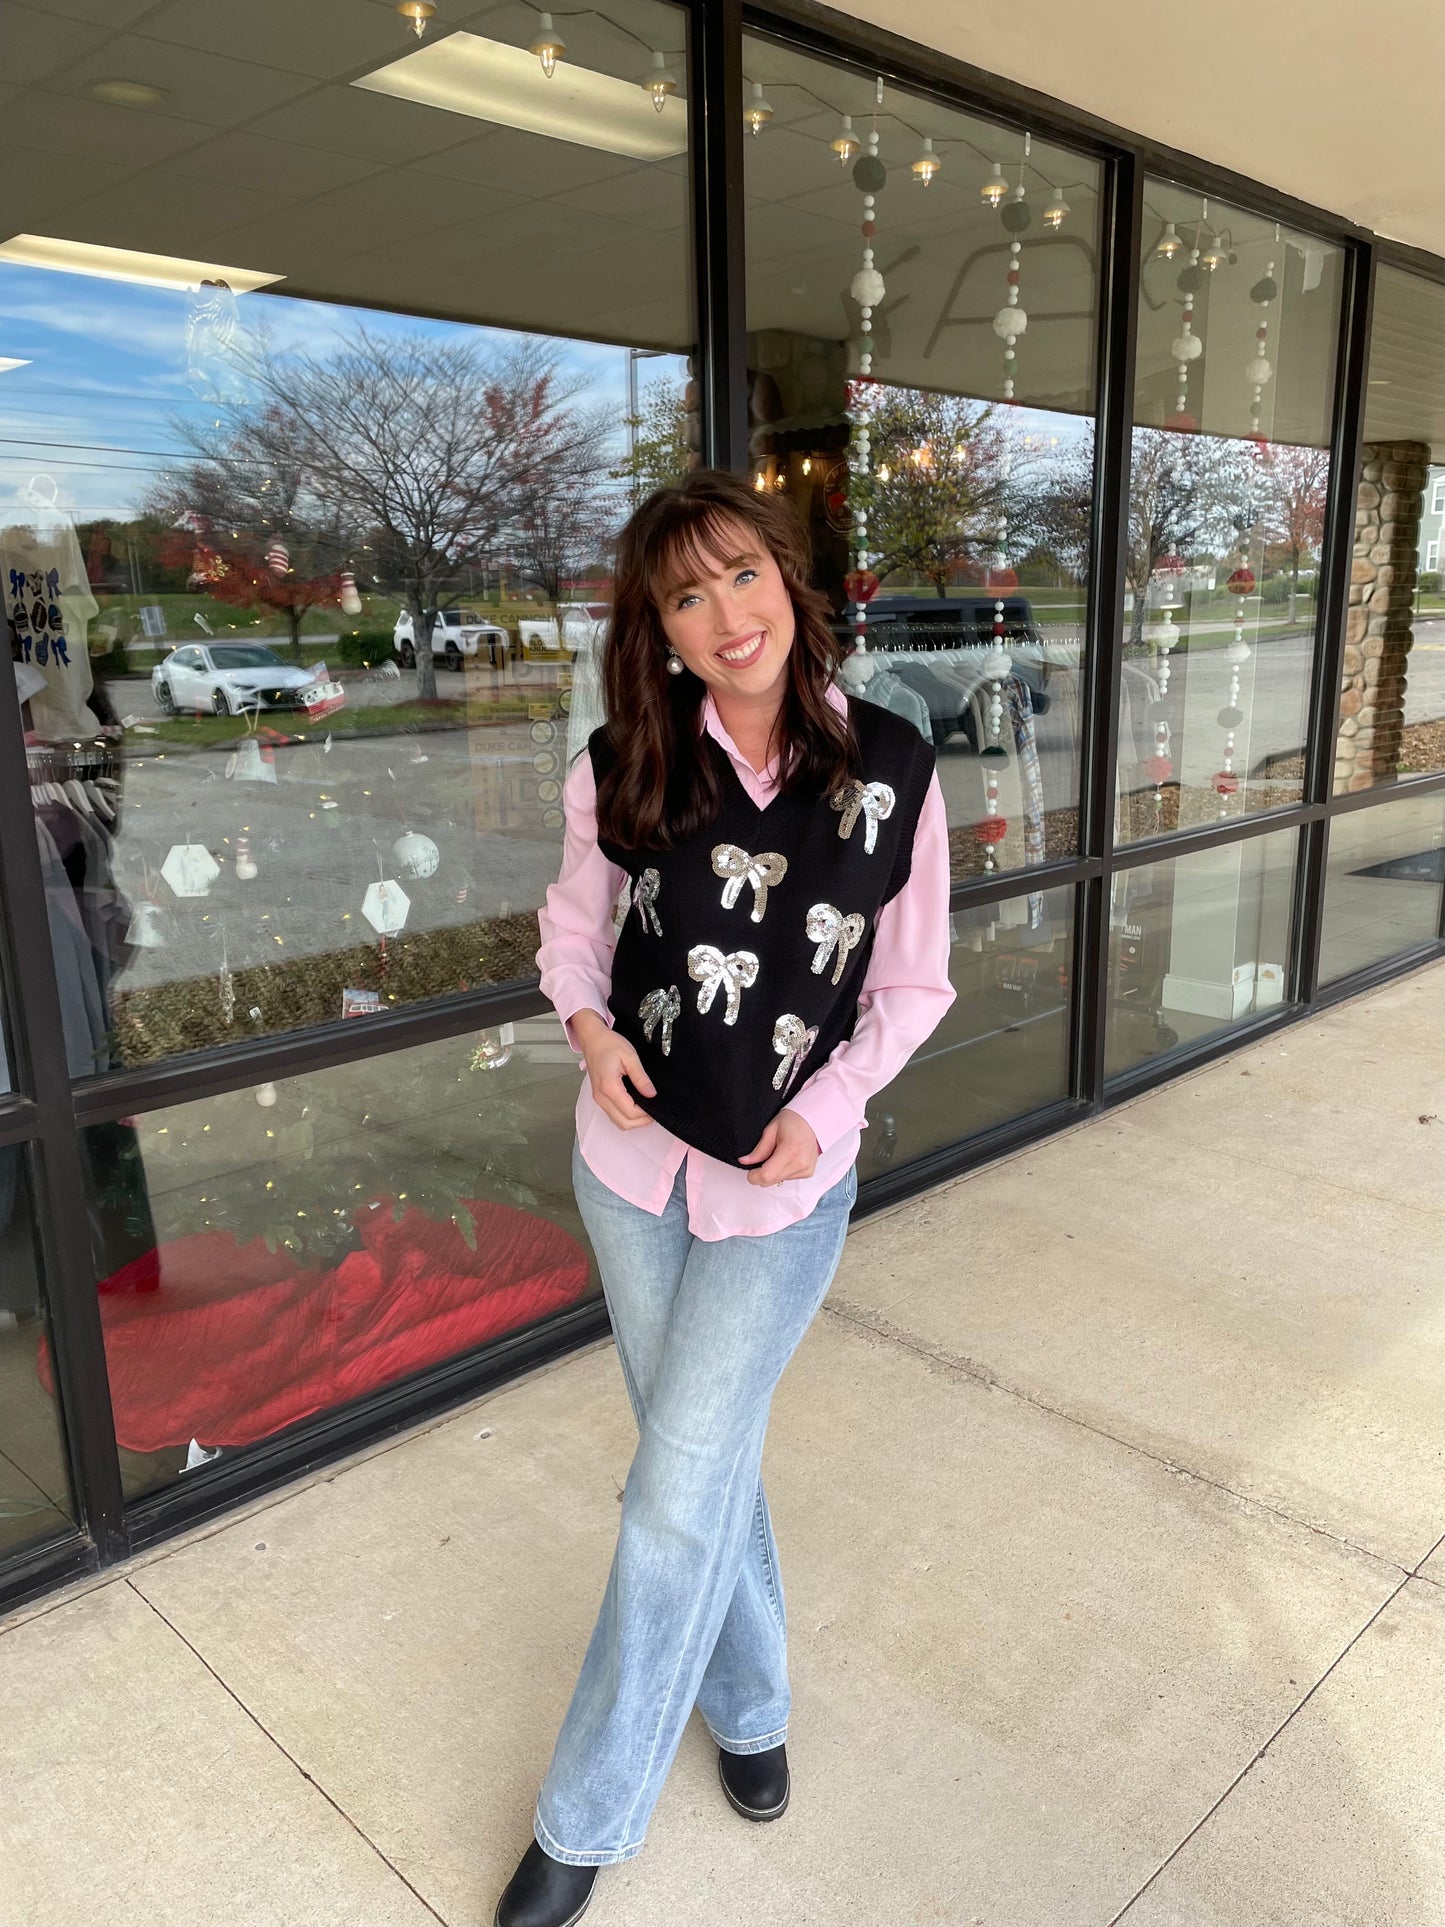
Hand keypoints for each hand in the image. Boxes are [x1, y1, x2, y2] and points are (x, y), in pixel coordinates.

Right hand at [572, 1009, 656, 1130]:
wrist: (592, 1039)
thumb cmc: (609, 1044)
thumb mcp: (630, 1056)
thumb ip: (641, 1077)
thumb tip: (651, 1094)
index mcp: (609, 1086)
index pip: (630, 1112)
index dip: (646, 1113)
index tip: (656, 1104)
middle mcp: (601, 1097)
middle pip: (624, 1123)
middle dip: (641, 1121)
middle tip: (654, 1110)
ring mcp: (598, 1099)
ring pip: (618, 1122)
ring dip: (634, 1121)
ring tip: (647, 1108)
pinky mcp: (599, 1098)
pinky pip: (613, 1115)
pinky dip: (626, 1116)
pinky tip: (636, 1106)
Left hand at [738, 1109, 820, 1186]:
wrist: (812, 1121)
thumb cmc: (793, 1121)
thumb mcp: (770, 1130)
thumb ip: (758, 1150)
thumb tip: (744, 1161)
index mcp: (790, 1150)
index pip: (767, 1175)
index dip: (754, 1176)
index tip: (750, 1170)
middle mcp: (800, 1162)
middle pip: (771, 1181)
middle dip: (761, 1174)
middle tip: (763, 1158)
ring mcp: (805, 1169)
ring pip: (778, 1181)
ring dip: (773, 1171)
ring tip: (778, 1154)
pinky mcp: (808, 1173)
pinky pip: (787, 1178)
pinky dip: (782, 1171)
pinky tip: (786, 1158)